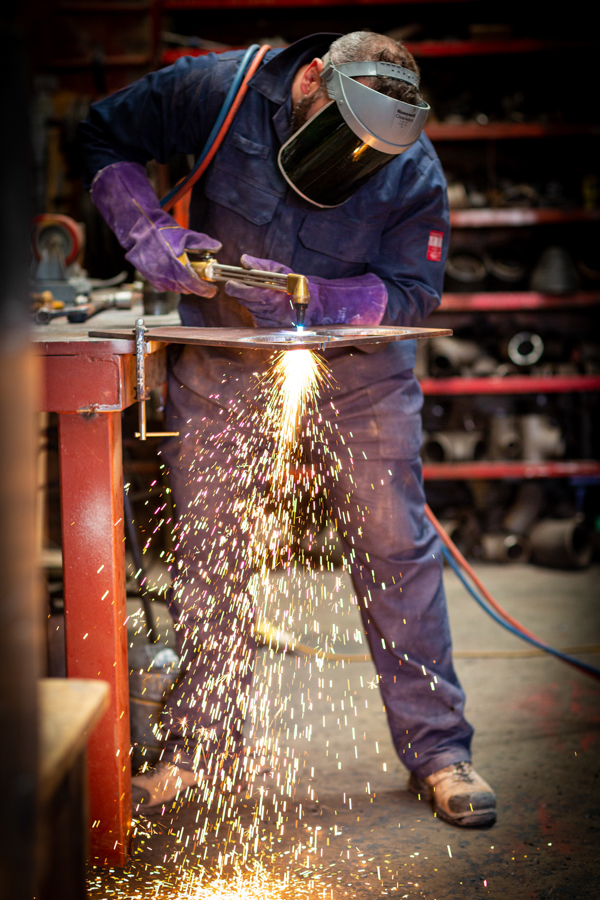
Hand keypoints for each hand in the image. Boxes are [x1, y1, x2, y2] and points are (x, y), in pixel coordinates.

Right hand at [91, 162, 220, 295]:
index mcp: (176, 267)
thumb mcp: (185, 234)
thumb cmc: (161, 230)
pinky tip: (174, 273)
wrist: (139, 228)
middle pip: (186, 289)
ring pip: (176, 289)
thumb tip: (217, 246)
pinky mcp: (149, 277)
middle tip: (202, 278)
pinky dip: (172, 283)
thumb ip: (203, 242)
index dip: (206, 290)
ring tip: (188, 274)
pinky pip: (165, 286)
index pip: (194, 286)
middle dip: (196, 286)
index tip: (212, 291)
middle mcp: (165, 276)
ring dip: (184, 285)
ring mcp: (156, 278)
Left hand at [224, 254, 295, 327]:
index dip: (234, 287)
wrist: (311, 305)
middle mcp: (268, 309)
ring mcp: (268, 320)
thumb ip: (260, 265)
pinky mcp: (268, 327)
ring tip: (258, 293)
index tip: (230, 282)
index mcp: (270, 294)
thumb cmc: (295, 285)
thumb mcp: (279, 270)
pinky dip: (256, 309)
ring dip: (248, 300)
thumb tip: (244, 260)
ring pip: (248, 308)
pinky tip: (265, 304)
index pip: (243, 292)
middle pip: (243, 301)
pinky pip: (255, 317)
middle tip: (241, 285)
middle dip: (240, 292)